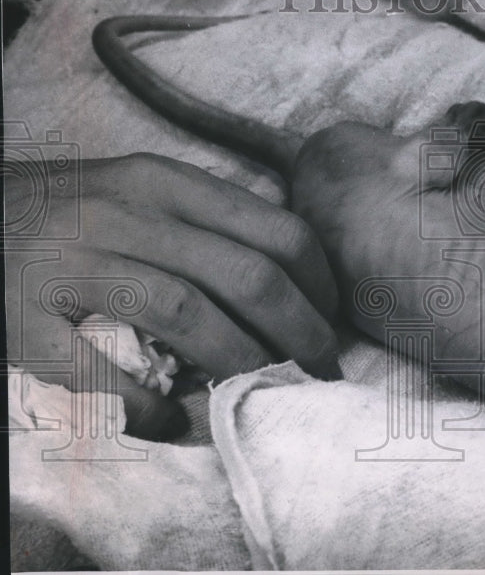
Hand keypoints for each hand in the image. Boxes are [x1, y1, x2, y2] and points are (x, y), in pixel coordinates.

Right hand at [5, 153, 341, 439]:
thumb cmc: (71, 212)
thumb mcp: (143, 194)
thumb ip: (207, 223)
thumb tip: (293, 282)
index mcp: (164, 182)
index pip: (275, 229)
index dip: (321, 283)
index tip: (334, 318)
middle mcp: (124, 214)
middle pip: (246, 276)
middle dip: (300, 332)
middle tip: (320, 368)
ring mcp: (72, 263)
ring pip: (186, 314)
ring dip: (240, 363)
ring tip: (263, 391)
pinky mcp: (22, 316)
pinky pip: (93, 368)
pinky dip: (142, 402)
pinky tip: (171, 421)